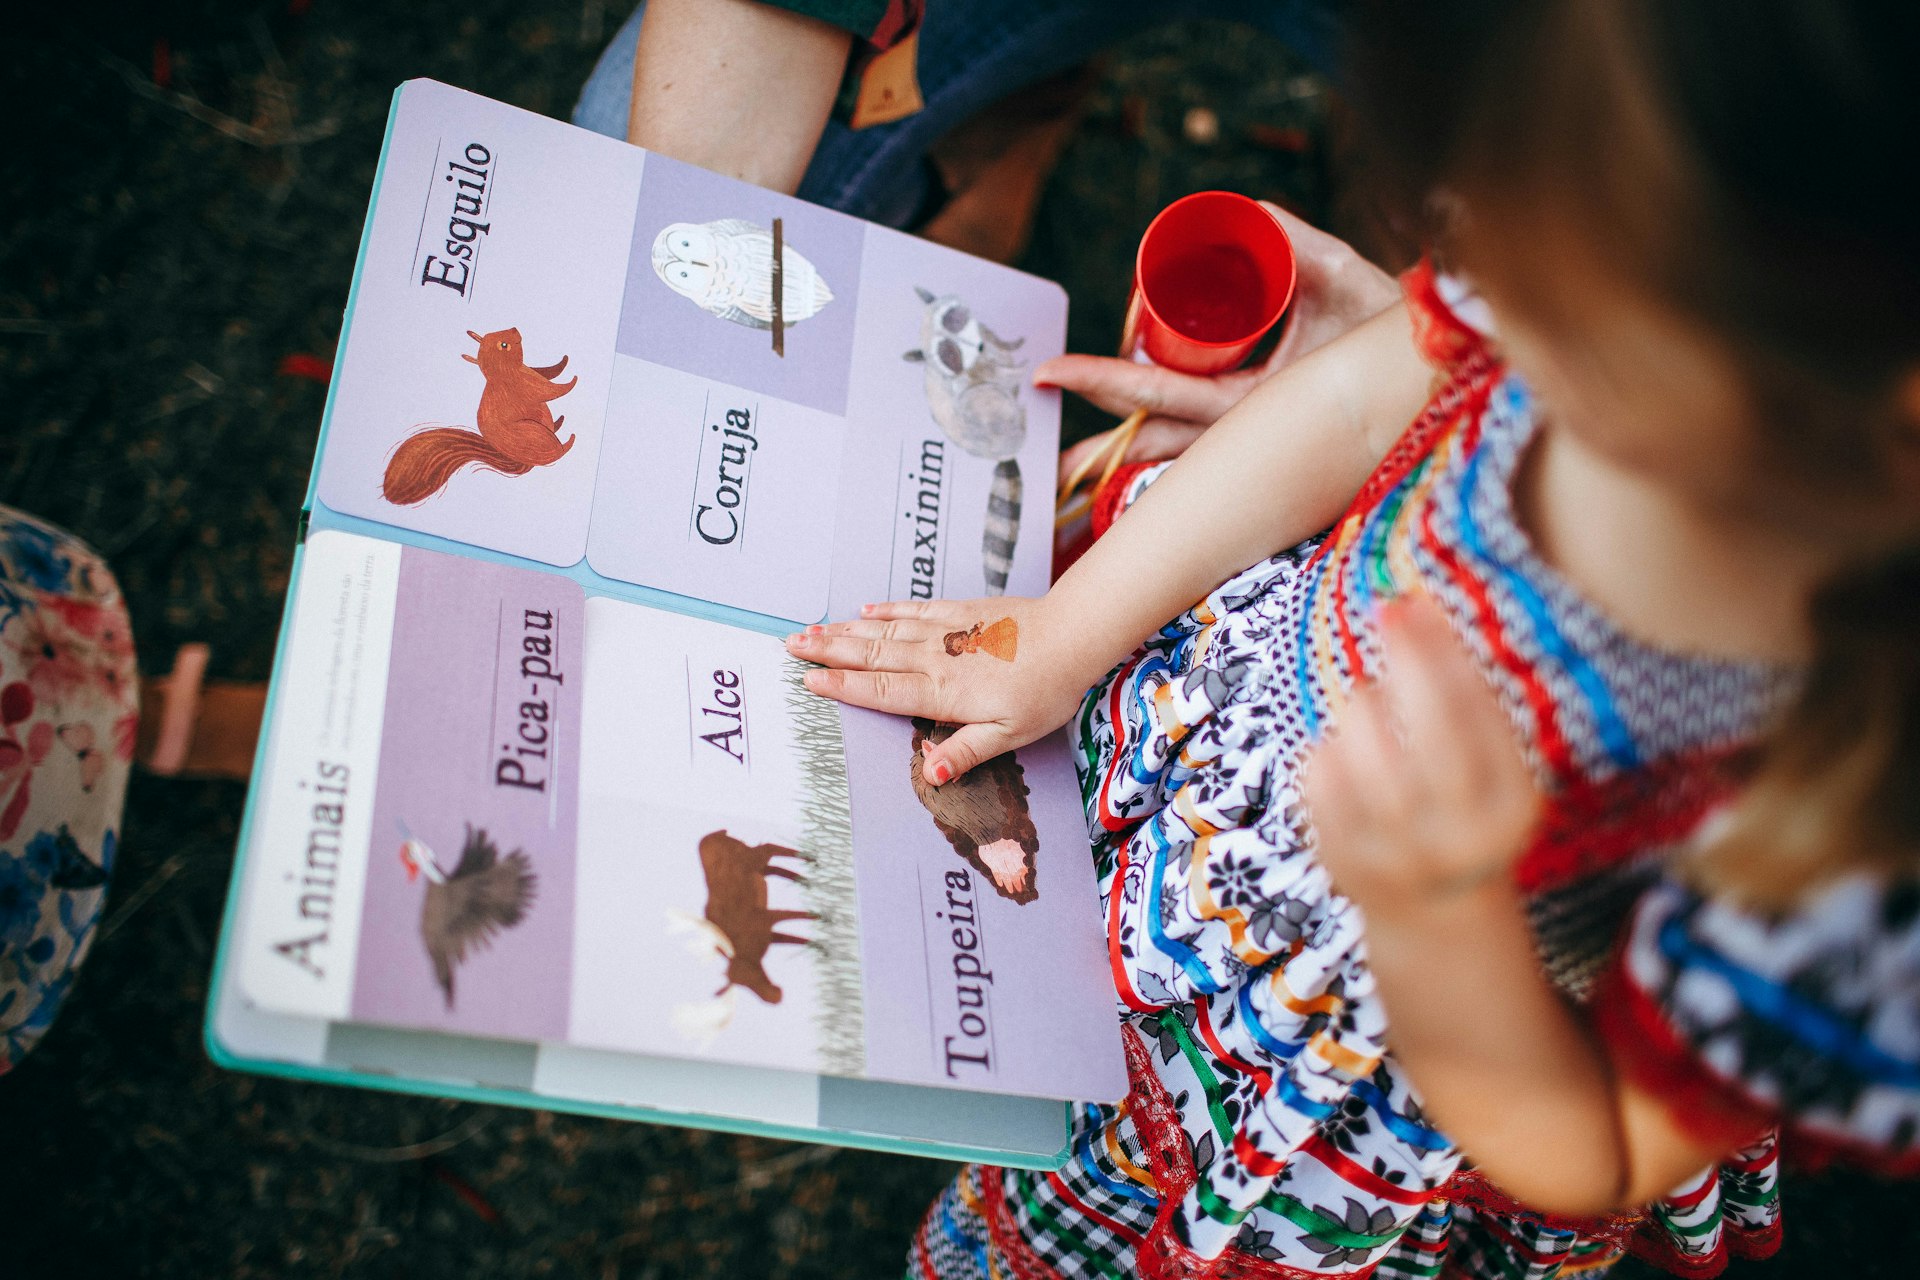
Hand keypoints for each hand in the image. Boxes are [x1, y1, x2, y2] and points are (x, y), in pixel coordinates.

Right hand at [786, 596, 1090, 784]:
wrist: (1072, 635)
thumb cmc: (1045, 690)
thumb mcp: (1009, 735)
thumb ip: (966, 751)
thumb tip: (932, 775)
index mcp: (943, 692)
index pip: (881, 690)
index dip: (842, 686)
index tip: (807, 680)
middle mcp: (936, 658)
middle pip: (871, 654)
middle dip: (827, 651)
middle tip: (789, 646)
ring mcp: (946, 631)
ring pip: (885, 629)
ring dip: (845, 629)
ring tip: (812, 628)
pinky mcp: (960, 612)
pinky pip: (914, 608)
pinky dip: (886, 609)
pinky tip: (865, 609)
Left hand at [1049, 205, 1402, 486]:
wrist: (1436, 373)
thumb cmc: (1389, 333)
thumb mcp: (1346, 279)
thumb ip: (1301, 242)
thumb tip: (1251, 213)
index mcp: (1255, 405)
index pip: (1159, 394)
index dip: (1103, 381)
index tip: (1051, 371)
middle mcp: (1245, 431)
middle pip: (1150, 430)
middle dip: (1095, 434)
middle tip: (1043, 412)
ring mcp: (1249, 439)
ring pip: (1172, 443)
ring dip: (1124, 438)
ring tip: (1072, 438)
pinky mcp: (1258, 433)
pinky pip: (1199, 437)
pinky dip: (1162, 436)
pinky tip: (1127, 433)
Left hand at [1303, 596, 1541, 914]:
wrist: (1436, 916)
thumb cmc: (1466, 812)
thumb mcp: (1493, 769)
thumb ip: (1467, 699)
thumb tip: (1415, 605)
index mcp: (1511, 808)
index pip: (1481, 714)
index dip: (1445, 650)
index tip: (1416, 602)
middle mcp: (1460, 836)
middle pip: (1432, 729)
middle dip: (1409, 659)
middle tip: (1388, 611)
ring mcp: (1398, 854)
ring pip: (1365, 744)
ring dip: (1364, 704)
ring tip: (1371, 704)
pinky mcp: (1343, 860)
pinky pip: (1320, 773)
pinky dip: (1327, 747)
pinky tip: (1345, 755)